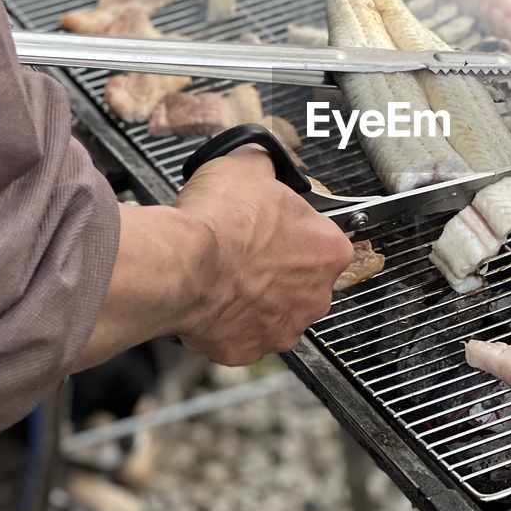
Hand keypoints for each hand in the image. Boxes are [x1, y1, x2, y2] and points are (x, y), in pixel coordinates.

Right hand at [172, 145, 351, 364]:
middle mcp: (315, 295)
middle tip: (244, 253)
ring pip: (273, 312)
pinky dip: (225, 323)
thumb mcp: (249, 166)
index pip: (322, 239)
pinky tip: (209, 300)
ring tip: (223, 276)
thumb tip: (262, 160)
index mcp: (329, 250)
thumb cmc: (221, 220)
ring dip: (253, 298)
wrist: (181, 262)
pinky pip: (239, 336)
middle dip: (276, 269)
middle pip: (301, 281)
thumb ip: (266, 166)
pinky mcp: (247, 350)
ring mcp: (282, 327)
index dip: (293, 230)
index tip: (271, 227)